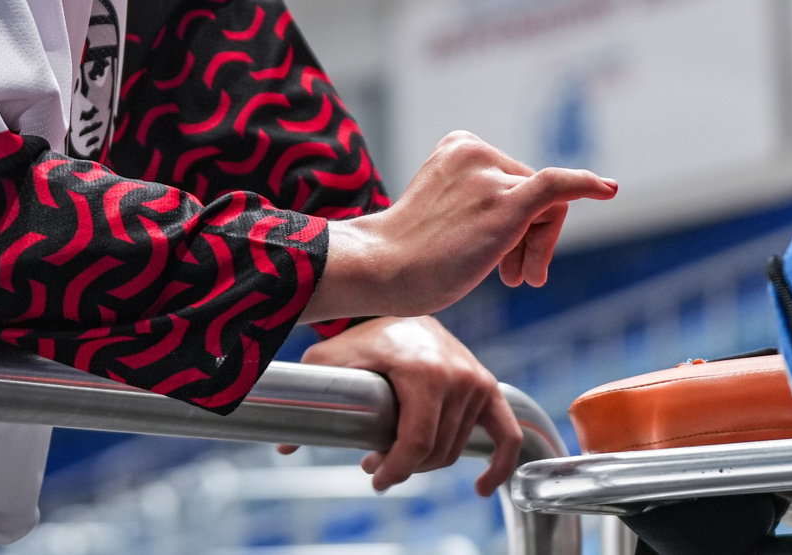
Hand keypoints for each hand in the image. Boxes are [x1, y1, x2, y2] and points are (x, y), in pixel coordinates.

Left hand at [273, 316, 525, 493]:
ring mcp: (476, 381)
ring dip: (429, 462)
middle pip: (435, 452)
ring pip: (455, 449)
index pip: (416, 442)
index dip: (395, 469)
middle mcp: (457, 375)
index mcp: (423, 371)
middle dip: (405, 466)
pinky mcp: (489, 387)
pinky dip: (499, 466)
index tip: (374, 477)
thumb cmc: (362, 335)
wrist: (401, 304)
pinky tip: (480, 487)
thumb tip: (284, 444)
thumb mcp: (331, 359)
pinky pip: (507, 435)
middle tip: (376, 463)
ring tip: (398, 453)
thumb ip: (311, 395)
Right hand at [303, 131, 615, 322]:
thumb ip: (484, 199)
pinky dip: (587, 184)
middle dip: (532, 238)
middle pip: (535, 192)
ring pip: (548, 207)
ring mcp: (490, 176)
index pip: (516, 180)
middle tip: (518, 278)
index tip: (507, 260)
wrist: (382, 269)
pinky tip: (609, 190)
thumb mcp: (448, 210)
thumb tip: (533, 217)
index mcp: (460, 146)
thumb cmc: (410, 254)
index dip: (523, 225)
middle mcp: (477, 151)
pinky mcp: (504, 204)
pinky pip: (556, 186)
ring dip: (539, 247)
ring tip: (517, 278)